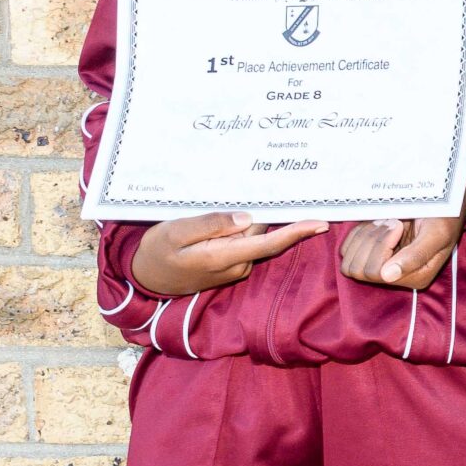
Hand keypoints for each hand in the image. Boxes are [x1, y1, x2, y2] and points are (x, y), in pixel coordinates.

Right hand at [130, 213, 326, 297]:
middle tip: (254, 188)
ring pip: (253, 236)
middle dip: (263, 213)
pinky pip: (244, 242)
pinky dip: (240, 229)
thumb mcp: (176, 233)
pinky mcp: (231, 265)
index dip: (297, 232)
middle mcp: (237, 265)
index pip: (269, 243)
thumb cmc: (157, 252)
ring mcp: (235, 267)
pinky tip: (226, 219)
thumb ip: (211, 225)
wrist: (144, 277)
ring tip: (226, 206)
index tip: (321, 223)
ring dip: (247, 220)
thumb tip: (247, 218)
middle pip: (262, 232)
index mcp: (224, 257)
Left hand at [338, 216, 464, 289]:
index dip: (382, 246)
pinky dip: (357, 234)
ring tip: (384, 221)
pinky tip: (375, 224)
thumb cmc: (444, 218)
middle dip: (372, 241)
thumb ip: (416, 256)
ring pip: (349, 264)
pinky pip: (347, 252)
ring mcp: (380, 267)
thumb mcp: (436, 234)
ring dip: (364, 237)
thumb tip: (388, 277)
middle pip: (360, 270)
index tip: (398, 225)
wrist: (441, 204)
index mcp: (415, 277)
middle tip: (391, 221)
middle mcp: (395, 277)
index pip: (378, 273)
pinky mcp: (369, 255)